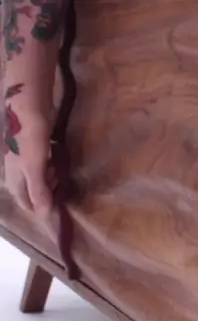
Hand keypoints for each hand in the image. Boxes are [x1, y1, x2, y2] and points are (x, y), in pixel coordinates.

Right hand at [3, 86, 54, 219]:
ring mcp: (22, 159)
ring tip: (57, 169)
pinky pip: (41, 164)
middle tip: (58, 179)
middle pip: (33, 192)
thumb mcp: (35, 167)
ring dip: (49, 178)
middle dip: (48, 191)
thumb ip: (39, 191)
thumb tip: (46, 216)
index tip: (59, 201)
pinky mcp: (30, 147)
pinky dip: (49, 165)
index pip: (27, 204)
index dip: (43, 207)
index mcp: (14, 180)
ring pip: (37, 177)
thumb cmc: (30, 138)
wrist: (28, 105)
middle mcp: (15, 172)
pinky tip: (55, 159)